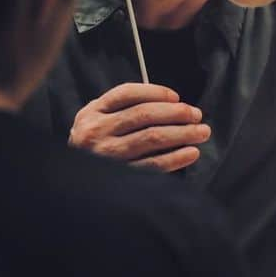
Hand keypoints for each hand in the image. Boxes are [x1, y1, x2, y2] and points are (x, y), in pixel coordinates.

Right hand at [68, 83, 210, 171]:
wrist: (74, 184)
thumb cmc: (95, 146)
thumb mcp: (97, 121)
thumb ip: (121, 109)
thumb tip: (171, 104)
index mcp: (92, 112)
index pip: (127, 93)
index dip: (156, 92)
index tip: (177, 97)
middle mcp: (96, 131)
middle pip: (144, 115)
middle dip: (176, 113)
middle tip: (197, 114)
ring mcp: (107, 155)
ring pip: (152, 138)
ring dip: (182, 133)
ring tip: (201, 132)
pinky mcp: (119, 176)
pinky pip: (153, 165)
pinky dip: (175, 158)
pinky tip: (191, 153)